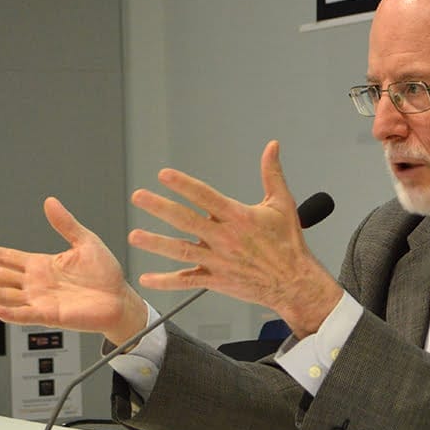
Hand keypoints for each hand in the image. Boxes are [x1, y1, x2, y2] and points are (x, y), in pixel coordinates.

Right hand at [0, 197, 147, 345]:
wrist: (120, 299)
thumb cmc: (106, 275)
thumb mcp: (85, 242)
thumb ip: (65, 224)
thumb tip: (51, 202)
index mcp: (42, 265)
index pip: (7, 257)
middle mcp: (37, 283)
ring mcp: (41, 300)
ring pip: (5, 295)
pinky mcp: (51, 315)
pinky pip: (26, 314)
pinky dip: (10, 313)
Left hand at [128, 140, 342, 335]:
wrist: (294, 282)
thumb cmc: (288, 245)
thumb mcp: (283, 204)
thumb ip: (272, 173)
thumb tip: (272, 147)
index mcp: (238, 217)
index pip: (205, 196)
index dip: (183, 184)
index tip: (164, 175)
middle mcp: (225, 239)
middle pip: (186, 220)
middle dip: (160, 207)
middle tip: (139, 197)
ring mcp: (218, 260)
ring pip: (181, 250)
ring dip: (156, 243)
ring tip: (134, 236)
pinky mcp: (216, 279)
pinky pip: (187, 280)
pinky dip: (166, 281)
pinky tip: (147, 278)